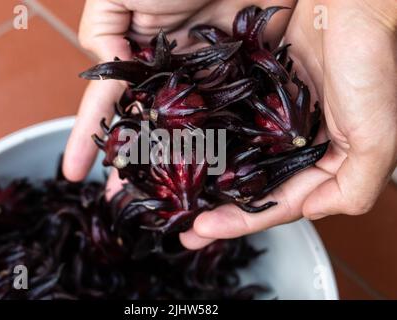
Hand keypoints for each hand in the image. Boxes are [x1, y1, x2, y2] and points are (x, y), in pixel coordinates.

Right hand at [63, 0, 293, 182]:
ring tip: (164, 205)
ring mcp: (205, 79)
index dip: (86, 138)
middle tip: (117, 202)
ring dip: (173, 168)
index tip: (71, 173)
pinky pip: (231, 118)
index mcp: (137, 52)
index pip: (105, 103)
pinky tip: (214, 177)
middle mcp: (169, 71)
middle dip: (130, 164)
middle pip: (145, 128)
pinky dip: (223, 147)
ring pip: (185, 132)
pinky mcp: (243, 78)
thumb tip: (106, 68)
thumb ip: (101, 30)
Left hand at [180, 0, 396, 248]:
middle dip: (216, 209)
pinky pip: (222, 118)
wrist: (351, 0)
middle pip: (248, 184)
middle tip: (182, 227)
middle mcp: (289, 141)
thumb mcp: (377, 136)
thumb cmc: (370, 60)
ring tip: (173, 196)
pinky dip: (203, 134)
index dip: (241, 220)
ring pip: (231, 155)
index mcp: (318, 158)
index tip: (203, 231)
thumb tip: (312, 211)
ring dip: (204, 177)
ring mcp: (268, 116)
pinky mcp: (251, 88)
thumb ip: (354, 186)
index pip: (276, 201)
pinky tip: (180, 146)